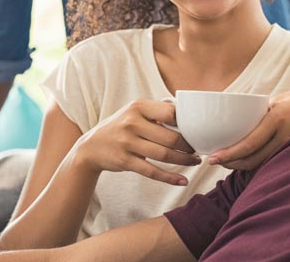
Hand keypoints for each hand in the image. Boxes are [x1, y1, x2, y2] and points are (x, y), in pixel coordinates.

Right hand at [73, 99, 199, 185]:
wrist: (91, 147)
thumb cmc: (121, 127)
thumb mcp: (134, 112)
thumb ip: (157, 110)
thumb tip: (187, 110)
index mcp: (138, 106)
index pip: (171, 112)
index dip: (187, 123)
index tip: (196, 131)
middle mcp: (131, 122)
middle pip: (170, 137)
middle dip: (188, 146)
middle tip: (198, 150)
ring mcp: (127, 142)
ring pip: (164, 155)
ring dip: (184, 161)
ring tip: (194, 163)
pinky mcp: (125, 161)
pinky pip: (152, 171)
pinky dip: (170, 178)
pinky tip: (182, 181)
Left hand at [209, 83, 289, 169]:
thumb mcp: (285, 99)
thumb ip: (266, 111)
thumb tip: (248, 121)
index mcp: (277, 117)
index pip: (248, 143)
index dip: (229, 154)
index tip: (213, 157)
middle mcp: (284, 133)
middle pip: (252, 158)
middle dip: (232, 163)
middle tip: (216, 162)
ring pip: (262, 162)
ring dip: (243, 164)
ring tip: (228, 162)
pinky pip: (275, 159)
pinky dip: (260, 161)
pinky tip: (249, 159)